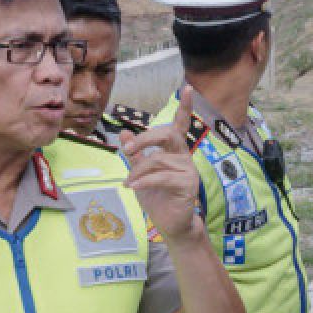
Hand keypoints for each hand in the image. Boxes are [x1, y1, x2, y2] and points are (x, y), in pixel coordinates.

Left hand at [121, 85, 204, 244]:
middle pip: (167, 134)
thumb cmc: (158, 197)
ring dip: (137, 172)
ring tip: (129, 184)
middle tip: (127, 151)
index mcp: (175, 151)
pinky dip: (144, 182)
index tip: (188, 88)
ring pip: (157, 160)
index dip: (185, 107)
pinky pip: (161, 177)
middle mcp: (184, 156)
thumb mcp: (141, 173)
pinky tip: (132, 188)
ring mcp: (188, 170)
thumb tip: (124, 132)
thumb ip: (135, 154)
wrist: (171, 224)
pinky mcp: (188, 185)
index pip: (181, 124)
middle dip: (145, 139)